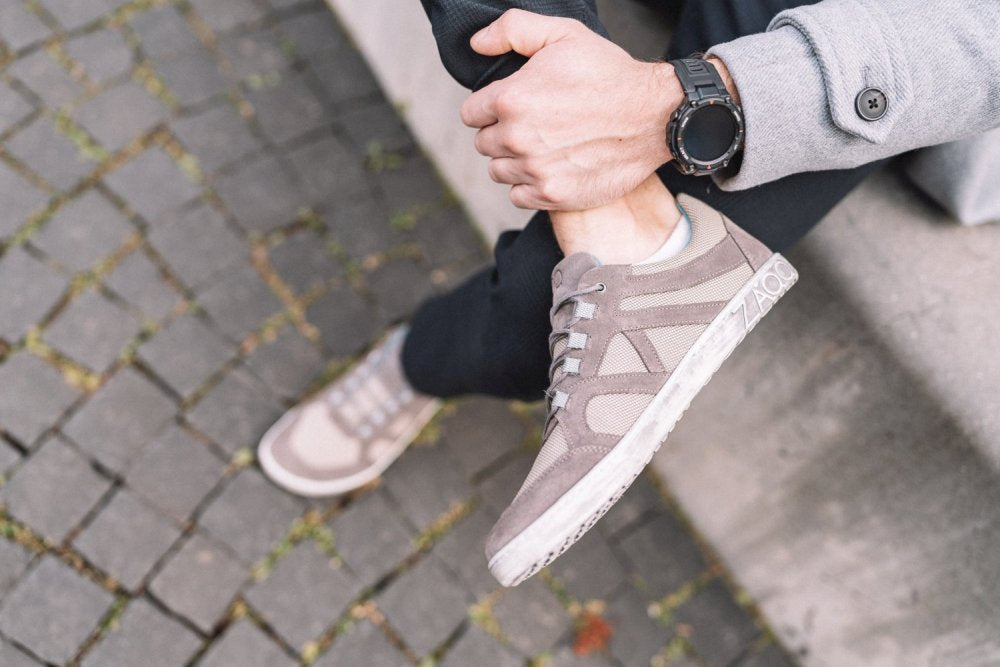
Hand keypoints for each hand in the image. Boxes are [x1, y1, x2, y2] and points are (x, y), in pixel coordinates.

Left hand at [460, 9, 679, 210]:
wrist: (654, 116)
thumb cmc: (610, 74)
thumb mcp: (563, 34)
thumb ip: (512, 30)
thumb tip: (476, 44)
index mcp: (510, 99)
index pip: (471, 113)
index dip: (490, 107)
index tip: (512, 105)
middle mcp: (517, 138)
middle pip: (483, 143)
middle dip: (502, 132)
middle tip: (534, 124)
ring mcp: (534, 170)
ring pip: (498, 171)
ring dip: (513, 160)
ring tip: (543, 146)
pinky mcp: (552, 195)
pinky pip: (518, 196)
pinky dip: (528, 185)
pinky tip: (550, 167)